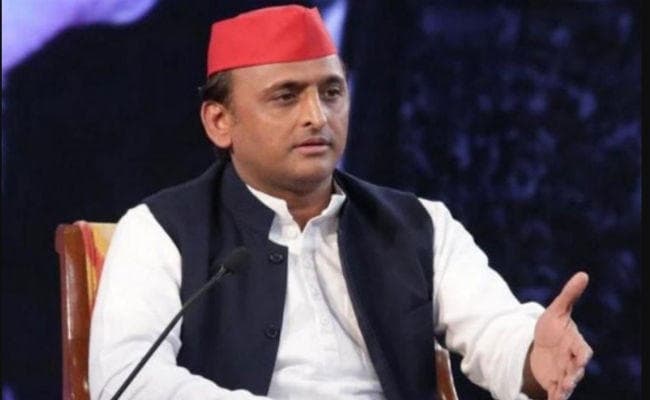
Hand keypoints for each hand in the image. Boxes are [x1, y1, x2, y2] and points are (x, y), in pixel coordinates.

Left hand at [529, 272, 592, 399]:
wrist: (542, 346)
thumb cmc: (553, 328)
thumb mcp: (557, 311)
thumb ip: (569, 295)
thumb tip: (582, 274)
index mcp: (576, 344)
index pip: (583, 350)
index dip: (582, 354)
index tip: (582, 357)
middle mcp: (573, 362)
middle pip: (576, 370)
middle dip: (573, 375)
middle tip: (569, 380)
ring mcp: (564, 374)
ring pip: (568, 384)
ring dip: (565, 389)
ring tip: (560, 391)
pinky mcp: (554, 384)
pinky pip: (556, 393)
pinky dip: (555, 398)